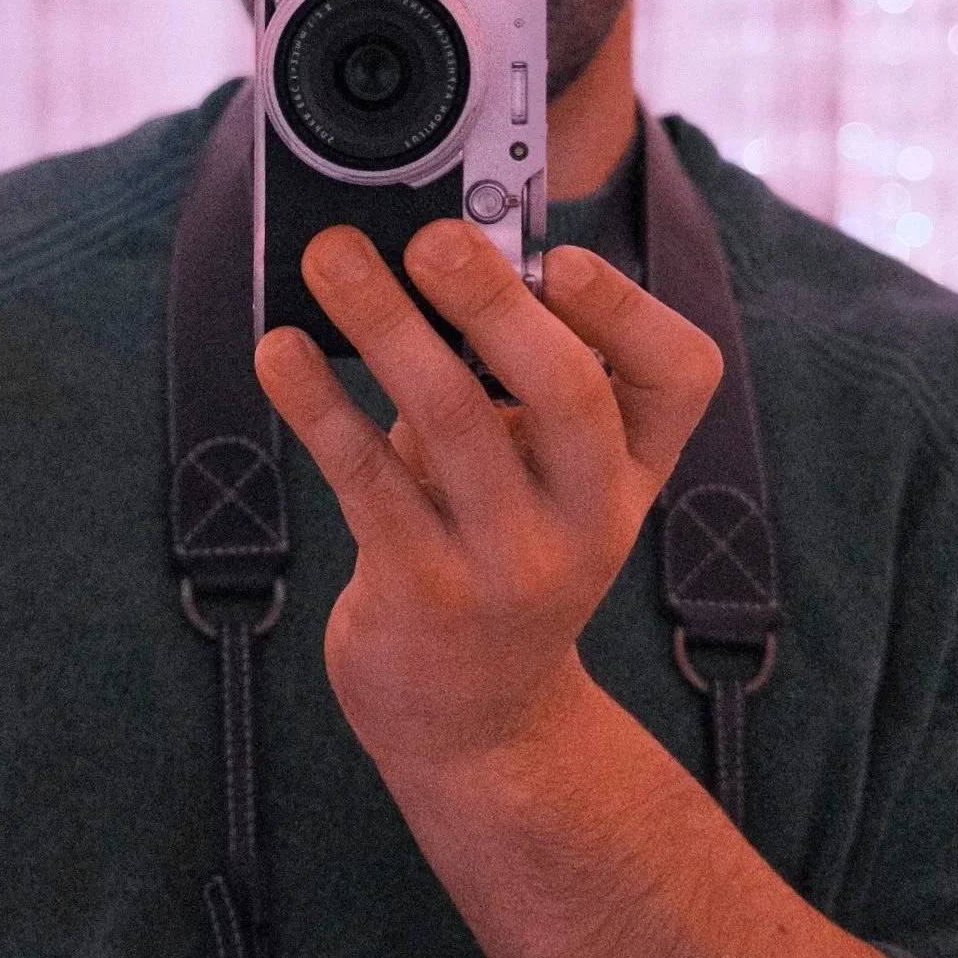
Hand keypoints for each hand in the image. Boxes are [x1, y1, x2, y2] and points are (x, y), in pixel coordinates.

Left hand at [251, 220, 721, 797]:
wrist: (475, 720)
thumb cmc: (496, 549)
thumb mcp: (534, 473)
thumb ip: (503, 380)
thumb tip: (418, 257)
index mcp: (632, 471)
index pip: (679, 377)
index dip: (628, 311)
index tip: (561, 257)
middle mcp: (590, 519)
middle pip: (568, 391)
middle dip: (495, 303)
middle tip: (431, 238)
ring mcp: (509, 565)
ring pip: (452, 421)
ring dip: (385, 325)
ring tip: (334, 257)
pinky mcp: (423, 592)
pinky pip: (366, 479)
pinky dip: (317, 404)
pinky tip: (278, 353)